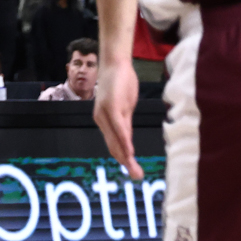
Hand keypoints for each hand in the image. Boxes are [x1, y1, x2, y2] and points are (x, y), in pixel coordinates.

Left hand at [94, 56, 142, 178]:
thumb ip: (125, 121)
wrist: (114, 63)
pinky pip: (119, 128)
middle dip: (126, 163)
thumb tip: (128, 136)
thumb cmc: (119, 83)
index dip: (123, 158)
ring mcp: (106, 114)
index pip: (114, 144)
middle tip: (137, 177)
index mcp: (105, 121)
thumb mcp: (124, 105)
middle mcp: (102, 120)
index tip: (133, 170)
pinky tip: (130, 151)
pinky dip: (124, 141)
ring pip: (116, 140)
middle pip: (114, 147)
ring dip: (126, 157)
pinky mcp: (112, 107)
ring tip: (135, 170)